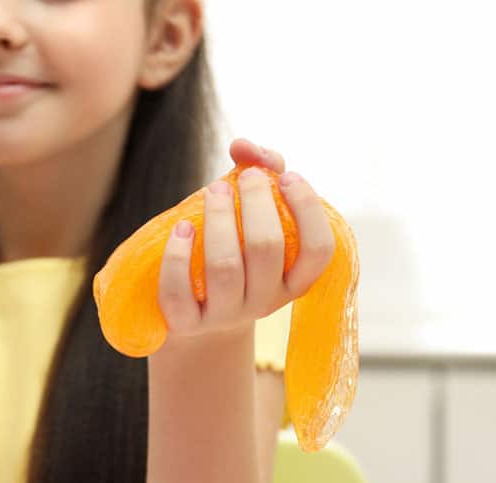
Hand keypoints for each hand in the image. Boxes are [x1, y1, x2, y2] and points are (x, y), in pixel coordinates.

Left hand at [157, 139, 334, 345]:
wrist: (193, 314)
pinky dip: (177, 256)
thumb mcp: (252, 219)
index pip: (318, 251)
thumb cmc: (233, 253)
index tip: (288, 177)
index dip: (307, 209)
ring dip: (218, 221)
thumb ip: (261, 174)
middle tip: (245, 177)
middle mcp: (264, 302)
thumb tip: (243, 146)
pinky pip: (179, 292)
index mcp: (292, 281)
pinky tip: (182, 228)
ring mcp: (224, 315)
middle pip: (266, 249)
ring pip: (224, 267)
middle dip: (255, 204)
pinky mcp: (186, 323)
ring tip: (213, 191)